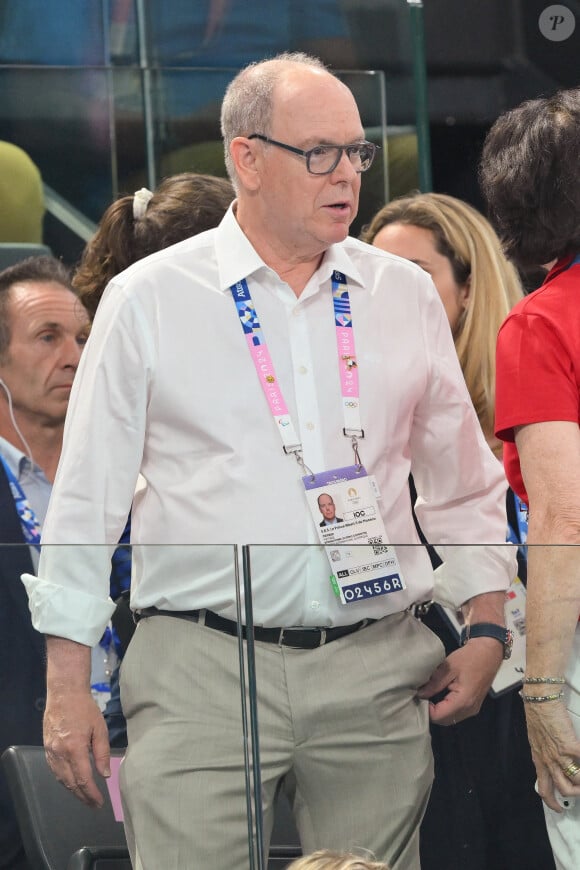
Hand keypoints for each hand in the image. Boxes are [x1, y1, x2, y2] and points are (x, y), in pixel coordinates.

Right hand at [44, 688, 110, 807]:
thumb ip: (102, 753)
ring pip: (61, 779)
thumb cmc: (85, 709)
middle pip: (71, 783)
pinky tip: (72, 782)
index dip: (92, 794)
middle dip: (83, 796)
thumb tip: (105, 775)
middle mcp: (60, 754)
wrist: (64, 694)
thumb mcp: (100, 728)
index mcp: (75, 749)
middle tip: (94, 804)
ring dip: (73, 790)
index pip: (83, 779)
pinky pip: (55, 771)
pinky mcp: (46, 749)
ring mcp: (51, 752)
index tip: (100, 802)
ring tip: (85, 797)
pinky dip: (64, 780)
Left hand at [417, 637, 502, 724]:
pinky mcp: (473, 705)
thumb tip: (419, 694)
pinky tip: (439, 697)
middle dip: (431, 712)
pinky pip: (456, 713)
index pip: (439, 716)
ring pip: (450, 718)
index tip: (418, 697)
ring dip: (438, 711)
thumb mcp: (448, 668)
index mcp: (463, 701)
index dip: (426, 709)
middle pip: (444, 720)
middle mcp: (469, 709)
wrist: (489, 652)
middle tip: (421, 697)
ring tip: (429, 696)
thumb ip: (434, 684)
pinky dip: (446, 708)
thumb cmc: (470, 658)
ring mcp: (473, 709)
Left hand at [525, 699, 579, 812]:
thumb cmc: (538, 714)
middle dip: (575, 794)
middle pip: (562, 789)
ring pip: (575, 781)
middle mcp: (548, 760)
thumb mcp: (536, 738)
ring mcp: (559, 754)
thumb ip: (544, 751)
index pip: (543, 787)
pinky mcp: (569, 745)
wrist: (540, 700)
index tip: (558, 808)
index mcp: (539, 758)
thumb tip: (551, 759)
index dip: (551, 801)